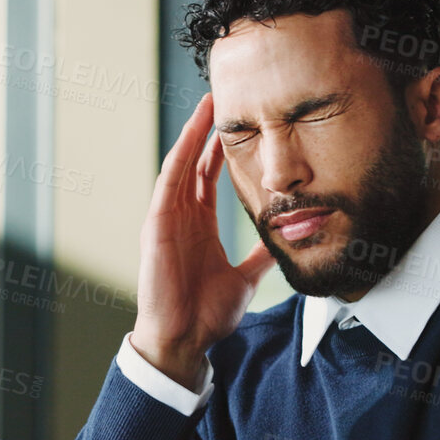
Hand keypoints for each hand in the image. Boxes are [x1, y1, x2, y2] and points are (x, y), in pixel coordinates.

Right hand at [134, 93, 275, 391]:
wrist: (184, 340)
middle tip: (223, 98)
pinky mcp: (156, 224)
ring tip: (209, 102)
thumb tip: (283, 239)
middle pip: (194, 163)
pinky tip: (193, 133)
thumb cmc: (205, 315)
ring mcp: (166, 218)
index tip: (238, 125)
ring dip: (193, 133)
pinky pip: (169, 181)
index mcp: (199, 227)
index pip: (209, 178)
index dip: (220, 151)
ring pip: (181, 164)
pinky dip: (180, 154)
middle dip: (207, 131)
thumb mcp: (245, 278)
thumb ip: (260, 256)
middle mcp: (181, 217)